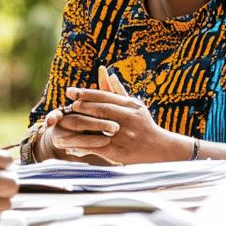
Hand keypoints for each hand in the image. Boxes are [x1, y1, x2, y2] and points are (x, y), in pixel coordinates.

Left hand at [49, 65, 185, 164]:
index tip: (71, 92)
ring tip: (67, 122)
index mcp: (130, 106)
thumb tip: (108, 73)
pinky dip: (83, 146)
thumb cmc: (144, 124)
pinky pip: (97, 147)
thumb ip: (119, 91)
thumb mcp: (135, 106)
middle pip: (101, 109)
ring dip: (80, 124)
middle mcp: (128, 119)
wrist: (158, 148)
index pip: (105, 96)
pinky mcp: (119, 152)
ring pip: (98, 127)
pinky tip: (71, 145)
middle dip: (83, 106)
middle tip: (69, 104)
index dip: (86, 93)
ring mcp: (124, 135)